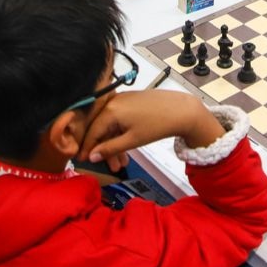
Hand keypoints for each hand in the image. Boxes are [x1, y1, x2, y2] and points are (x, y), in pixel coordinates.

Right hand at [78, 90, 224, 170]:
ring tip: (122, 163)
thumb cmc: (157, 125)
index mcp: (110, 109)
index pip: (92, 131)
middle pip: (101, 128)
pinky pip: (120, 119)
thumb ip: (110, 149)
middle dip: (105, 149)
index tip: (83, 161)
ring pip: (112, 125)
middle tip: (111, 167)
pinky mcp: (131, 100)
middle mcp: (113, 101)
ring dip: (115, 144)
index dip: (88, 148)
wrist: (182, 110)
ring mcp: (122, 99)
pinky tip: (126, 149)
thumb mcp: (132, 140)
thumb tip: (92, 157)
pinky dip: (121, 134)